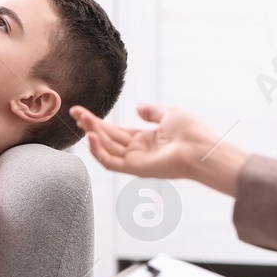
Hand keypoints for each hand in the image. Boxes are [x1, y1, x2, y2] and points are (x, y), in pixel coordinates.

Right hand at [70, 103, 247, 192]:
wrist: (201, 148)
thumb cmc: (191, 132)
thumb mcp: (169, 114)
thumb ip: (151, 111)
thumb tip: (137, 108)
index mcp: (145, 140)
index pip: (116, 132)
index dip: (99, 122)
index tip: (83, 111)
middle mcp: (138, 152)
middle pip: (107, 138)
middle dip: (90, 125)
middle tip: (74, 111)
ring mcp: (135, 161)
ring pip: (106, 148)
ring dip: (92, 134)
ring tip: (80, 119)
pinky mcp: (135, 169)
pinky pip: (110, 162)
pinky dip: (99, 152)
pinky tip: (91, 137)